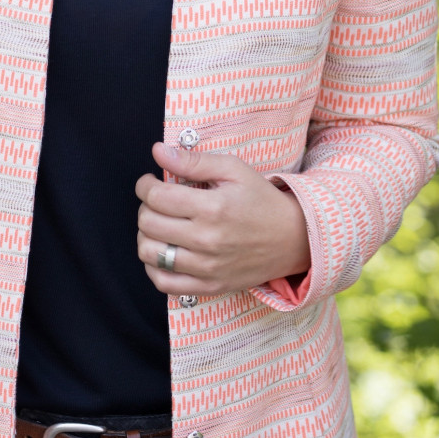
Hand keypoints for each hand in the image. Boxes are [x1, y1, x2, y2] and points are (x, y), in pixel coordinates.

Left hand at [135, 142, 310, 296]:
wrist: (293, 239)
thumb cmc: (261, 200)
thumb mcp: (234, 170)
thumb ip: (194, 161)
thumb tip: (157, 151)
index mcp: (212, 207)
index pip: (156, 196)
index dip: (145, 185)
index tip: (149, 182)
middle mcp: (207, 240)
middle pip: (148, 223)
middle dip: (145, 207)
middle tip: (157, 202)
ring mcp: (207, 267)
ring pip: (150, 253)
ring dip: (146, 236)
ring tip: (159, 226)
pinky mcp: (209, 286)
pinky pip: (163, 283)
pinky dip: (154, 267)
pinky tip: (164, 251)